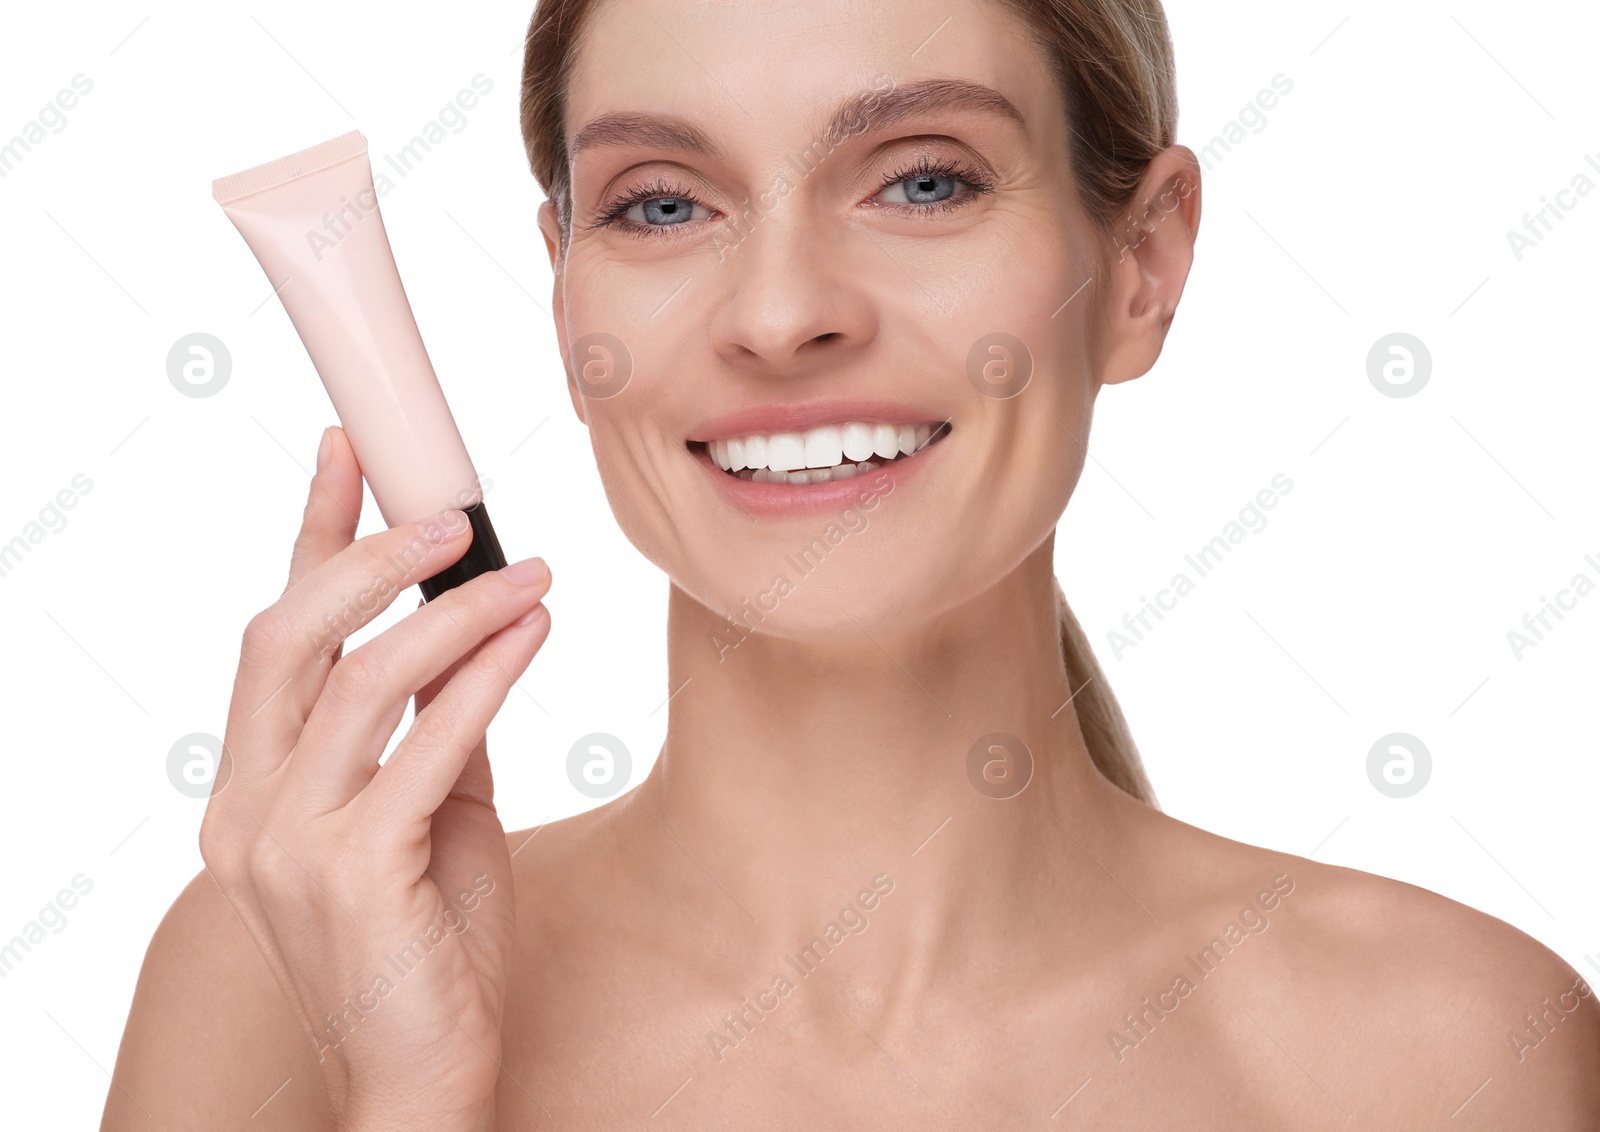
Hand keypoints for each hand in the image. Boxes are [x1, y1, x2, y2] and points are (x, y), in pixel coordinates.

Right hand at [199, 425, 549, 1128]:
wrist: (426, 1070)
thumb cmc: (430, 942)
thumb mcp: (425, 814)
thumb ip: (428, 728)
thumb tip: (471, 635)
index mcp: (251, 791)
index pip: (274, 638)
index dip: (310, 536)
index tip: (347, 455)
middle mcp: (246, 810)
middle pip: (289, 638)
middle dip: (371, 557)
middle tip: (453, 514)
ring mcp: (288, 845)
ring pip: (364, 678)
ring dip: (457, 611)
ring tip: (532, 575)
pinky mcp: (354, 873)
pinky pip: (427, 742)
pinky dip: (485, 676)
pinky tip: (531, 634)